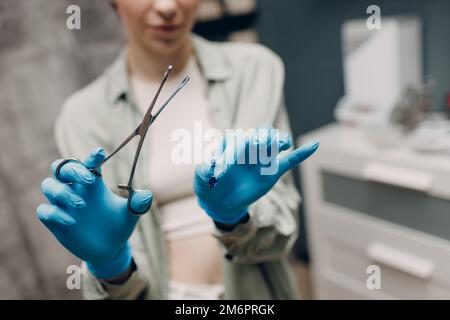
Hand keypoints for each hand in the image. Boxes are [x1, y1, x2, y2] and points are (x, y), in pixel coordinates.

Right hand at [36, 147, 152, 278]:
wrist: (109, 250)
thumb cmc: (119, 226)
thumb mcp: (131, 215)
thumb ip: (138, 205)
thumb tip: (147, 195)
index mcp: (94, 183)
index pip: (88, 163)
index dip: (91, 157)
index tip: (100, 153)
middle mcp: (76, 189)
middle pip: (62, 167)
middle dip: (73, 170)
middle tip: (89, 179)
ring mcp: (63, 205)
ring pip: (48, 185)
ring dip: (62, 191)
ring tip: (81, 205)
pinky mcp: (55, 221)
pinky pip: (44, 211)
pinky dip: (55, 213)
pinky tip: (72, 222)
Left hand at [194, 124, 317, 224]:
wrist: (221, 201)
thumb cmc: (209, 186)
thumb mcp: (202, 180)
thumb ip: (205, 172)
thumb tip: (211, 167)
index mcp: (231, 145)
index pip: (236, 140)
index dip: (231, 153)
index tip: (222, 173)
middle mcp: (249, 147)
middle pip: (259, 134)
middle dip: (260, 137)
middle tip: (257, 146)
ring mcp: (262, 158)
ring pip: (275, 144)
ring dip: (279, 141)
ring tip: (283, 143)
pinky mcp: (273, 171)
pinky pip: (290, 160)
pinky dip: (302, 153)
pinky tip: (314, 145)